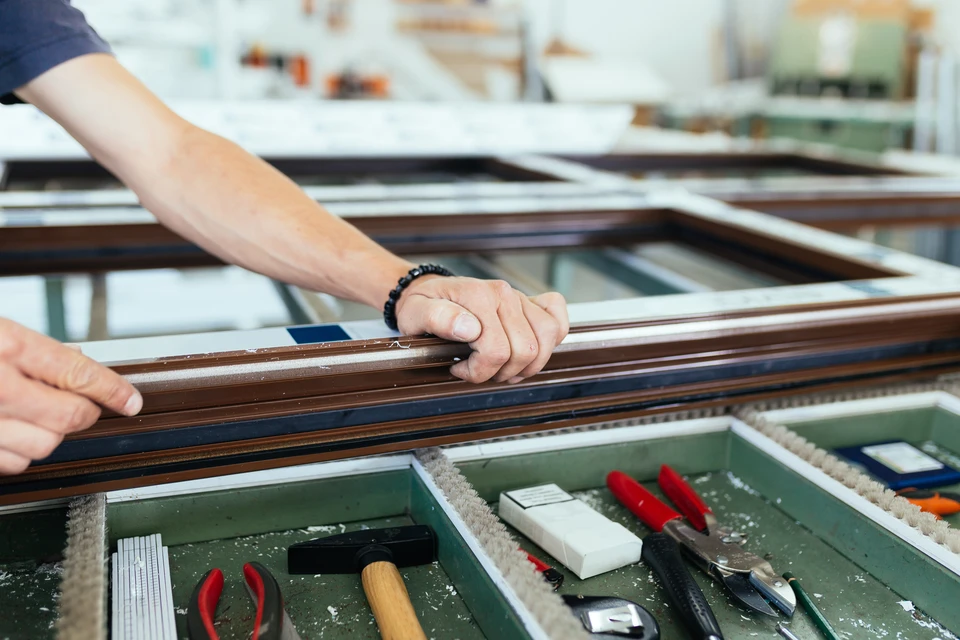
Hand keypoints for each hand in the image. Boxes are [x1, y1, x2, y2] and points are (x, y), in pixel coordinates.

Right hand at [0, 319, 142, 474]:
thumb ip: (36, 349)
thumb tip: (76, 358)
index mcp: (10, 347)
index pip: (80, 374)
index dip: (113, 390)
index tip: (131, 401)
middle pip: (70, 416)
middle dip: (84, 413)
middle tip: (82, 405)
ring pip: (45, 445)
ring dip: (50, 434)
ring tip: (35, 415)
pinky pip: (14, 463)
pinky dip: (21, 452)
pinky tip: (12, 431)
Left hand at [395, 277, 568, 383]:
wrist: (429, 291)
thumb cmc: (423, 306)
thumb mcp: (417, 313)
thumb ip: (438, 318)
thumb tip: (469, 328)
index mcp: (478, 296)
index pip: (496, 350)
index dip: (478, 371)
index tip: (459, 369)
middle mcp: (504, 293)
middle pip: (526, 350)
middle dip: (502, 371)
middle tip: (479, 370)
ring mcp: (520, 298)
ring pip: (547, 339)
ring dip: (527, 364)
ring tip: (502, 366)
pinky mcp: (530, 303)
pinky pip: (557, 320)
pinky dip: (552, 339)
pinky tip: (530, 348)